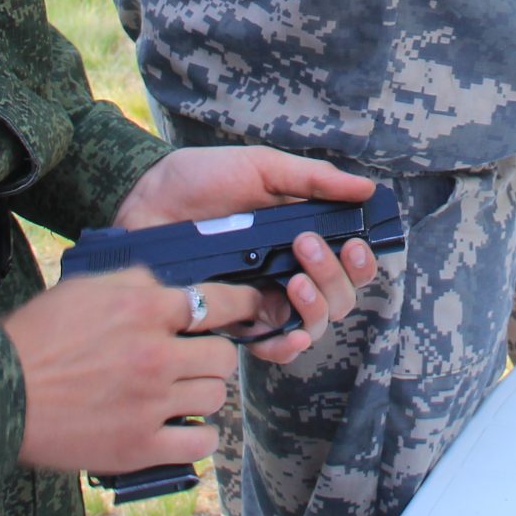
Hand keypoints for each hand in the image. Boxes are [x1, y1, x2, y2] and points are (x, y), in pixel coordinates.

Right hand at [4, 267, 256, 473]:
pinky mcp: (140, 445)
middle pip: (222, 355)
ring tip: (180, 393)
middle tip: (195, 360)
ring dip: (204, 393)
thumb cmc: (38, 337)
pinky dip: (199, 436)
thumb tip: (174, 289)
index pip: (218, 301)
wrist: (0, 394)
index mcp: (144, 308)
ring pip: (215, 396)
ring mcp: (151, 403)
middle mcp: (155, 354)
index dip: (244, 306)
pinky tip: (184, 428)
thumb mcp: (87, 287)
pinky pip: (200, 442)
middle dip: (213, 355)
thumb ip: (138, 282)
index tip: (253, 311)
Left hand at [114, 148, 380, 362]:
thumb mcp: (262, 169)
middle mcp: (288, 273)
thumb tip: (367, 189)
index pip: (349, 266)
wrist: (147, 195)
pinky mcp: (231, 319)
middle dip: (334, 278)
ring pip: (312, 325)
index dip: (360, 263)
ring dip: (316, 306)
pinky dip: (286, 345)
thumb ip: (314, 180)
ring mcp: (260, 299)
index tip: (352, 244)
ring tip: (295, 278)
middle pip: (338, 300)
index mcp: (301, 238)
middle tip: (307, 246)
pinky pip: (270, 347)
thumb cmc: (203, 178)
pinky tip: (288, 331)